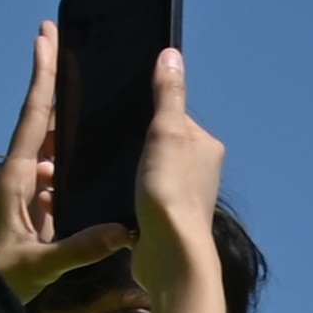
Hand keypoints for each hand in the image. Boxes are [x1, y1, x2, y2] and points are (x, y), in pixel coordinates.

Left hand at [0, 23, 113, 295]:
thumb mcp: (39, 265)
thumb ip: (80, 247)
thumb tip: (123, 231)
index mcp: (16, 178)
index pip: (34, 116)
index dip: (42, 75)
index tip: (44, 37)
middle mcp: (17, 177)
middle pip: (41, 122)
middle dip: (54, 87)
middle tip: (65, 46)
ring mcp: (21, 192)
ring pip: (49, 153)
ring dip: (68, 135)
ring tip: (94, 114)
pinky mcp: (27, 210)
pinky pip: (52, 180)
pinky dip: (68, 171)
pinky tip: (88, 173)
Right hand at [129, 52, 237, 312]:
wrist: (169, 257)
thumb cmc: (170, 193)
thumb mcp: (166, 133)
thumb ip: (168, 95)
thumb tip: (171, 55)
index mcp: (205, 146)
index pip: (172, 114)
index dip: (145, 112)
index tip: (119, 114)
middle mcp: (200, 170)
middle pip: (158, 142)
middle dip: (134, 142)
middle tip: (107, 143)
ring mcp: (182, 196)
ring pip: (148, 169)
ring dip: (128, 169)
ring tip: (106, 169)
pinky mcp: (164, 219)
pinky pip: (141, 195)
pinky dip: (127, 193)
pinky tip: (110, 194)